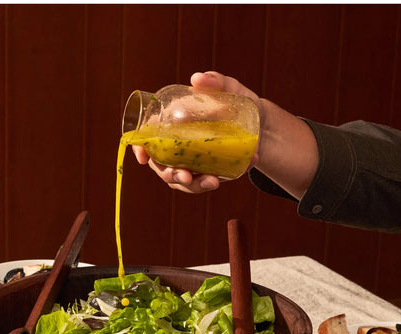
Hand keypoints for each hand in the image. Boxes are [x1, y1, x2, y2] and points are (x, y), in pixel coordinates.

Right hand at [131, 71, 261, 193]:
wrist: (260, 123)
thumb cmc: (237, 101)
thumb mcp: (230, 88)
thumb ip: (215, 81)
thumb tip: (197, 79)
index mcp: (171, 123)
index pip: (146, 137)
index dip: (140, 149)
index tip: (144, 159)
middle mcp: (176, 145)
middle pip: (161, 166)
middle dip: (171, 175)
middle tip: (187, 177)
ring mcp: (190, 162)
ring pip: (181, 181)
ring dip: (194, 185)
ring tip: (213, 181)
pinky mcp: (205, 172)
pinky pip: (203, 183)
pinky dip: (213, 182)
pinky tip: (226, 177)